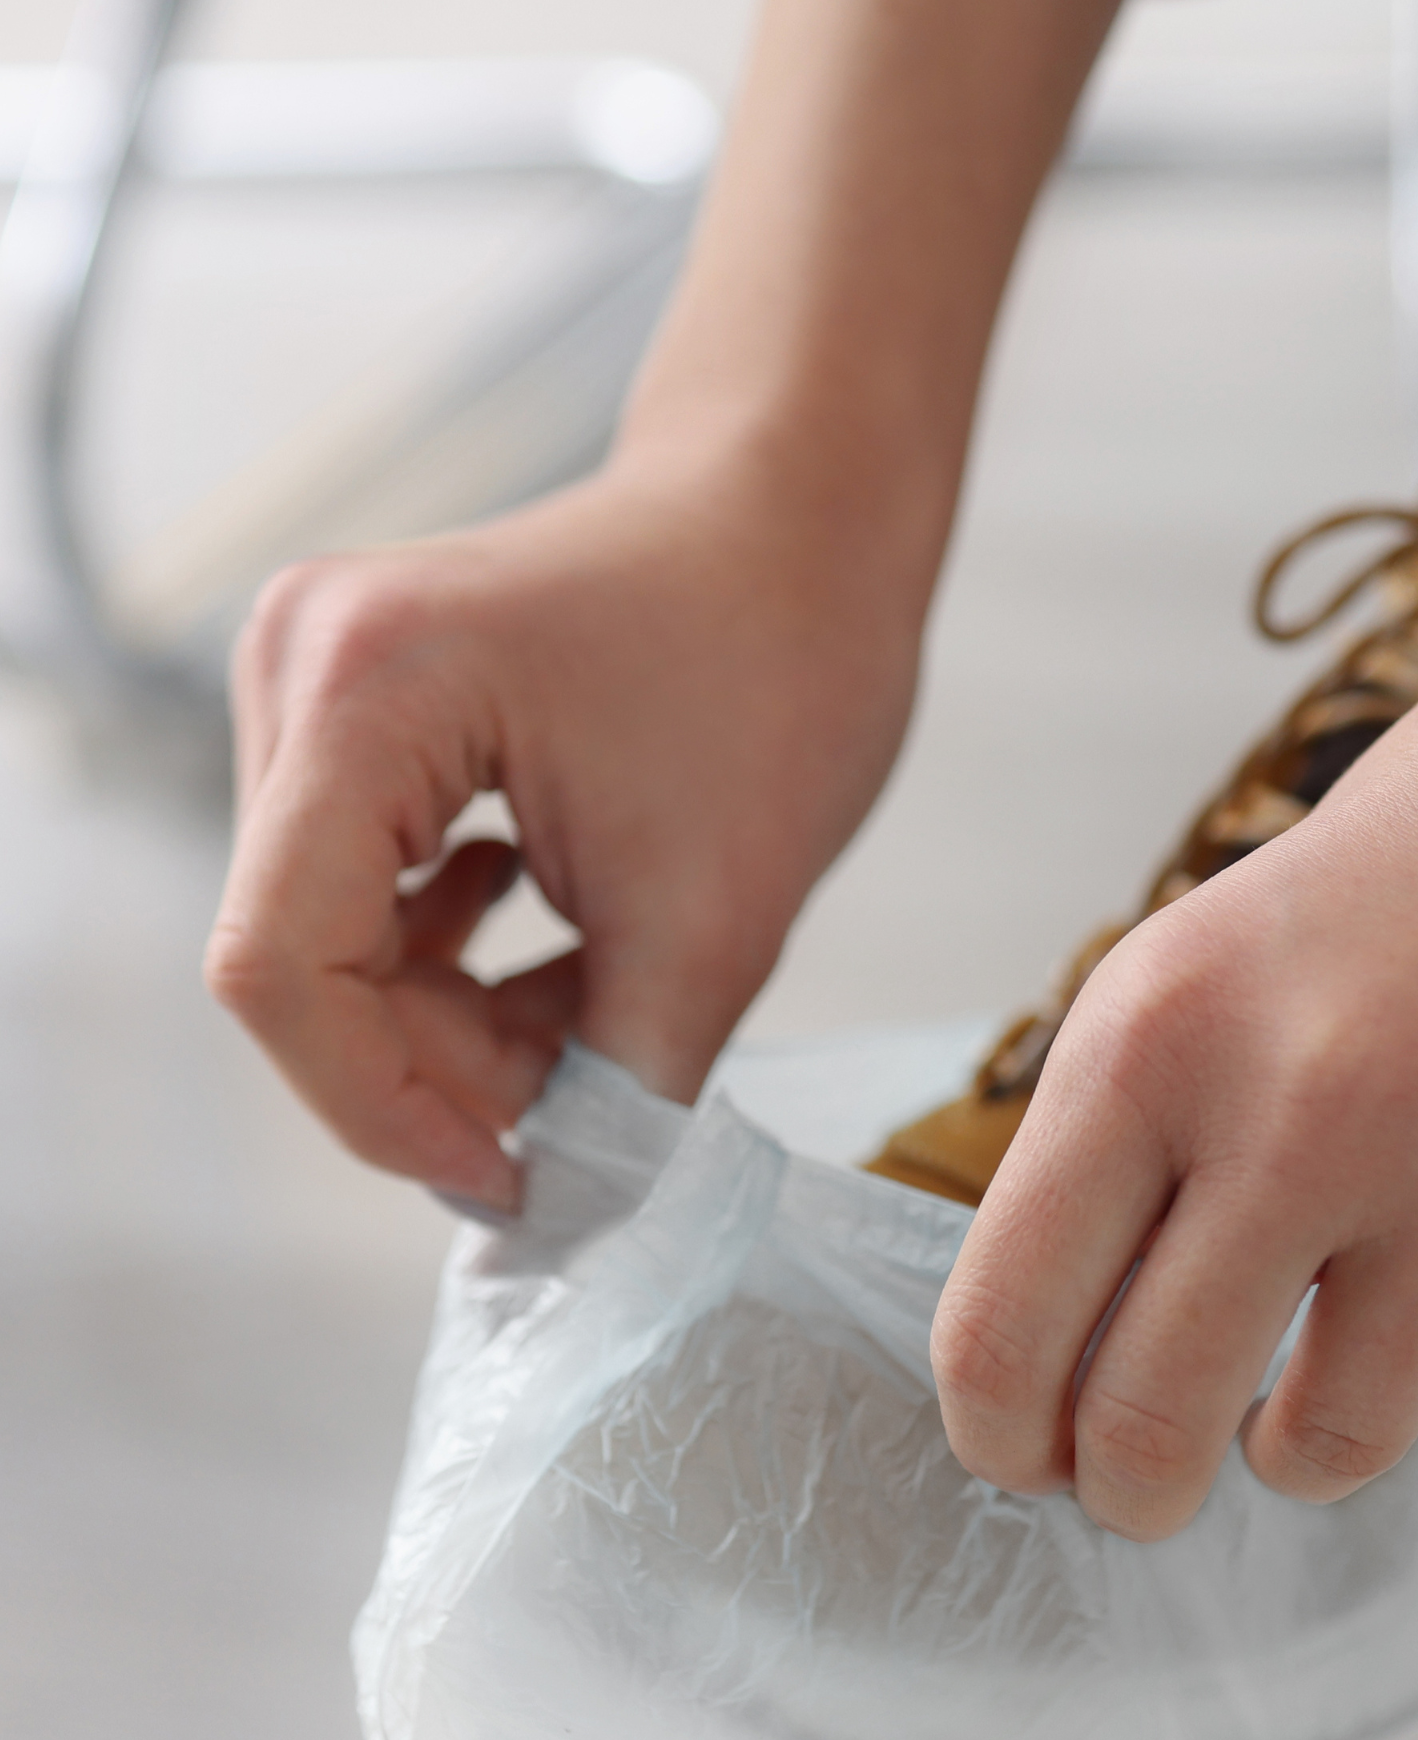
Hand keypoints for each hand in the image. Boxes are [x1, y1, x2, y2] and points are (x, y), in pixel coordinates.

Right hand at [206, 0, 1163, 1203]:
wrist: (812, 515)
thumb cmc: (786, 658)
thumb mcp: (718, 908)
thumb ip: (623, 1083)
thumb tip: (561, 1224)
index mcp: (366, 689)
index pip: (283, 965)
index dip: (382, 1109)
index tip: (509, 1182)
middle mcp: (301, 667)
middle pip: (301, 955)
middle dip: (436, 1064)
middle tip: (586, 1111)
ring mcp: (318, 679)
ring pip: (337, 934)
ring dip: (457, 1017)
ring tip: (597, 1028)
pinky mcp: (361, 706)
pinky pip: (370, 884)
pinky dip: (461, 956)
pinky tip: (561, 954)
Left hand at [930, 610, 1417, 1535]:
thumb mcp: (1224, 949)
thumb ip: (1137, 1138)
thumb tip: (1062, 1367)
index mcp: (1160, 1027)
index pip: (1006, 1328)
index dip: (1000, 1434)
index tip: (1024, 1454)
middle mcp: (1305, 1110)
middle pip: (1148, 1428)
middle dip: (1134, 1489)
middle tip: (1147, 1487)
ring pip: (1326, 1445)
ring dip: (1307, 1433)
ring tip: (1333, 1348)